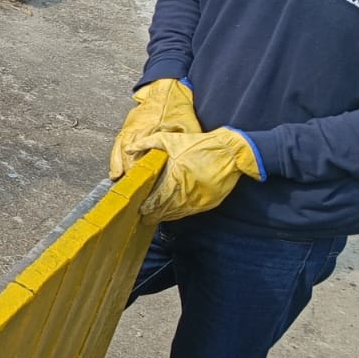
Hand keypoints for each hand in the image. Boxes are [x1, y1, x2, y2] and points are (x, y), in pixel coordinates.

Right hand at [109, 77, 198, 179]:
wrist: (166, 88)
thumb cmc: (176, 106)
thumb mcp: (188, 125)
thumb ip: (186, 143)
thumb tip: (192, 160)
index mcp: (151, 130)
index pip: (143, 153)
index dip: (141, 168)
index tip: (142, 180)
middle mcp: (137, 130)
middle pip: (128, 155)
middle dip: (129, 171)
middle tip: (131, 187)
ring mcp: (130, 129)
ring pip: (120, 151)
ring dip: (119, 166)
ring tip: (118, 180)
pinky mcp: (127, 128)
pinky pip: (118, 146)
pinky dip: (115, 159)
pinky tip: (115, 170)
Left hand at [132, 126, 263, 222]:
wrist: (229, 152)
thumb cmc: (199, 145)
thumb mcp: (171, 139)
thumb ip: (148, 144)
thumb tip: (129, 149)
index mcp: (175, 177)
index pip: (157, 198)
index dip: (147, 206)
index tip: (140, 209)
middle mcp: (186, 191)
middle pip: (165, 210)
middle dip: (153, 215)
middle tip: (144, 217)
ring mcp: (198, 199)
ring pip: (177, 213)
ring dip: (165, 216)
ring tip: (155, 217)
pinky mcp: (207, 203)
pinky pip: (189, 212)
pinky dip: (179, 214)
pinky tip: (172, 213)